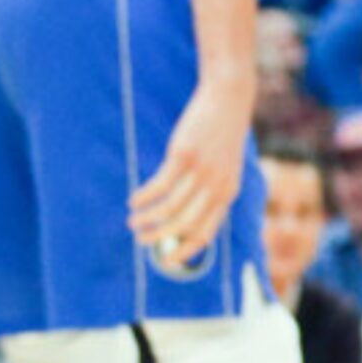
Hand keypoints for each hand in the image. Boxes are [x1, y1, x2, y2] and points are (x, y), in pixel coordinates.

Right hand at [129, 77, 253, 267]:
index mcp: (228, 194)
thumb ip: (211, 190)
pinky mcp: (184, 155)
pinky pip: (160, 185)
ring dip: (148, 218)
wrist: (228, 101)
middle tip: (141, 239)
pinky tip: (134, 201)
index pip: (206, 232)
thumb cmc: (222, 136)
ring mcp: (201, 172)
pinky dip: (144, 197)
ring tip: (132, 221)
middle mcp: (216, 187)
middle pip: (184, 225)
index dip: (185, 250)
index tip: (167, 261)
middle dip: (160, 237)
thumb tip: (187, 215)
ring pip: (170, 207)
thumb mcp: (225, 167)